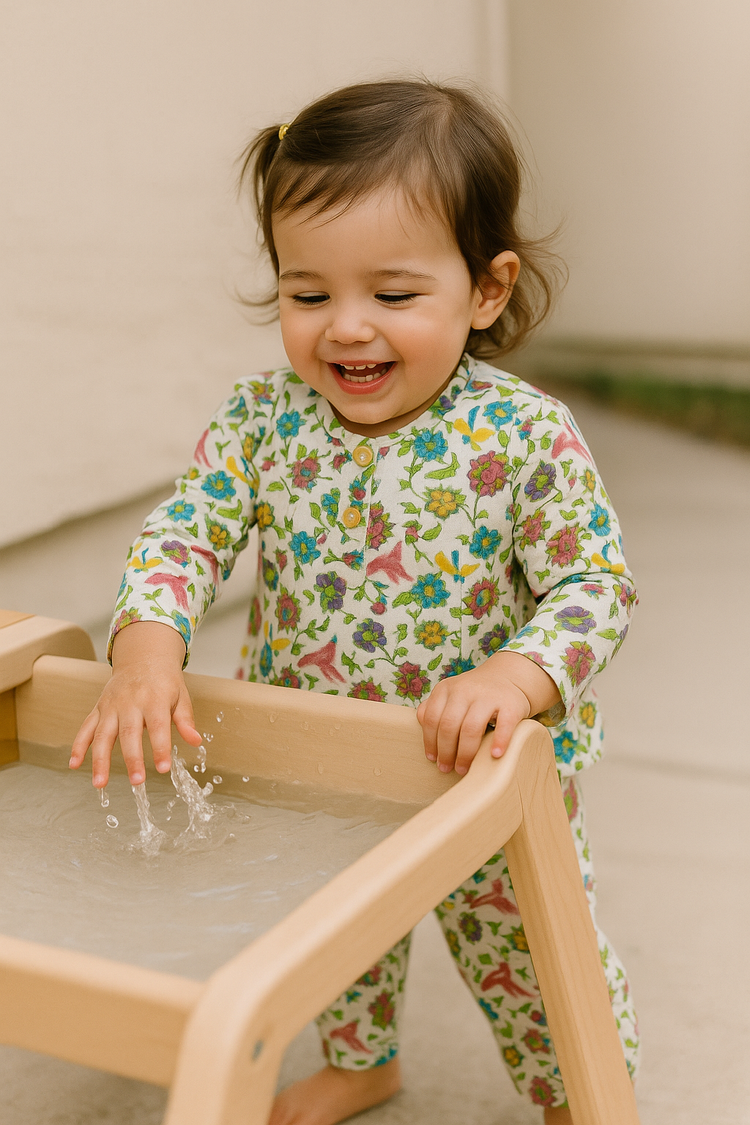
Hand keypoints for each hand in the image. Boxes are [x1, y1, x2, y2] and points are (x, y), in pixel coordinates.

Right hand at [69, 622, 201, 787]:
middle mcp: (130, 702)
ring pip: (103, 734)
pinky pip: (86, 728)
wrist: (143, 657)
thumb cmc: (164, 681)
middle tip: (137, 782)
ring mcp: (111, 706)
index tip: (163, 769)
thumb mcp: (181, 696)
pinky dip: (78, 746)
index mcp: (154, 699)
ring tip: (100, 784)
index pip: (158, 727)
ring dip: (99, 760)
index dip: (161, 748)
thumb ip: (185, 720)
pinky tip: (74, 765)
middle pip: (129, 733)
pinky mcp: (99, 708)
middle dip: (132, 759)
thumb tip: (196, 742)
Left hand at [416, 650, 560, 775]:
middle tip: (446, 768)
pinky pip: (504, 725)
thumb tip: (422, 727)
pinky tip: (494, 755)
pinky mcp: (511, 705)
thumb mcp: (450, 694)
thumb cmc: (474, 694)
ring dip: (465, 753)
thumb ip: (434, 707)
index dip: (430, 742)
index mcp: (446, 689)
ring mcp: (488, 697)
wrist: (508, 676)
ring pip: (471, 728)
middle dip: (446, 752)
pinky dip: (499, 742)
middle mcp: (465, 690)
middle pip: (449, 725)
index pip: (431, 719)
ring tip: (462, 769)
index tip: (433, 759)